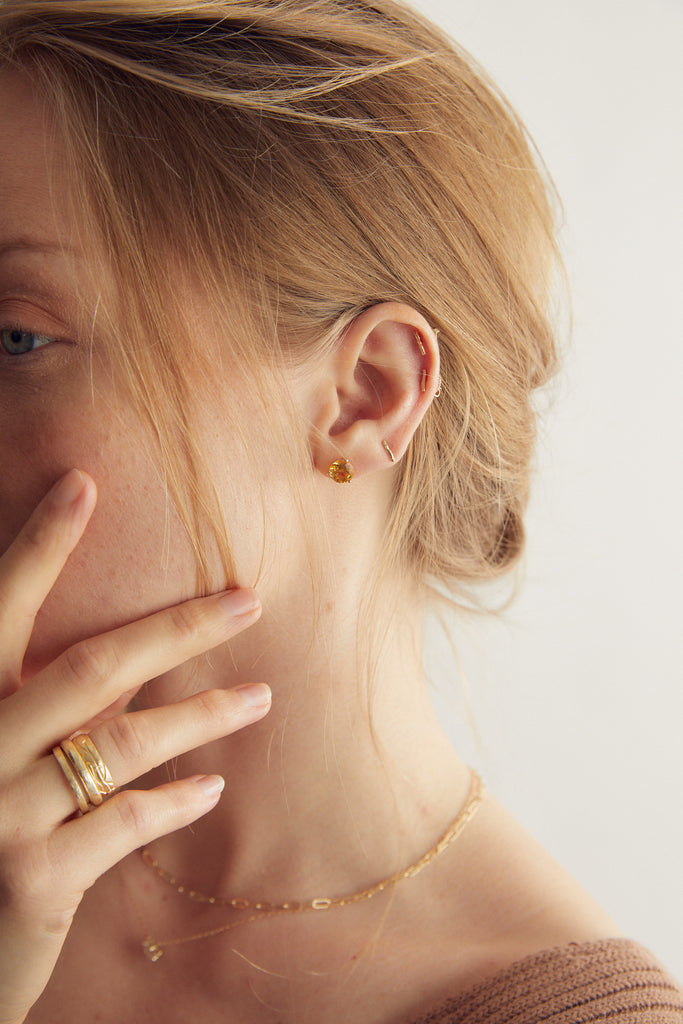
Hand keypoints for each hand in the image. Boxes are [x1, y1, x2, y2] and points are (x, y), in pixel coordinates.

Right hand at [0, 470, 270, 1023]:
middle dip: (176, 629)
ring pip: (122, 744)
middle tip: (247, 600)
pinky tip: (212, 788)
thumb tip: (129, 655)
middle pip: (91, 669)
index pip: (2, 610)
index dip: (39, 546)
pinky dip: (174, 801)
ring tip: (261, 697)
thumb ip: (41, 701)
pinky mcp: (33, 878)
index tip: (84, 483)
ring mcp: (2, 813)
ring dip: (201, 716)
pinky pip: (124, 822)